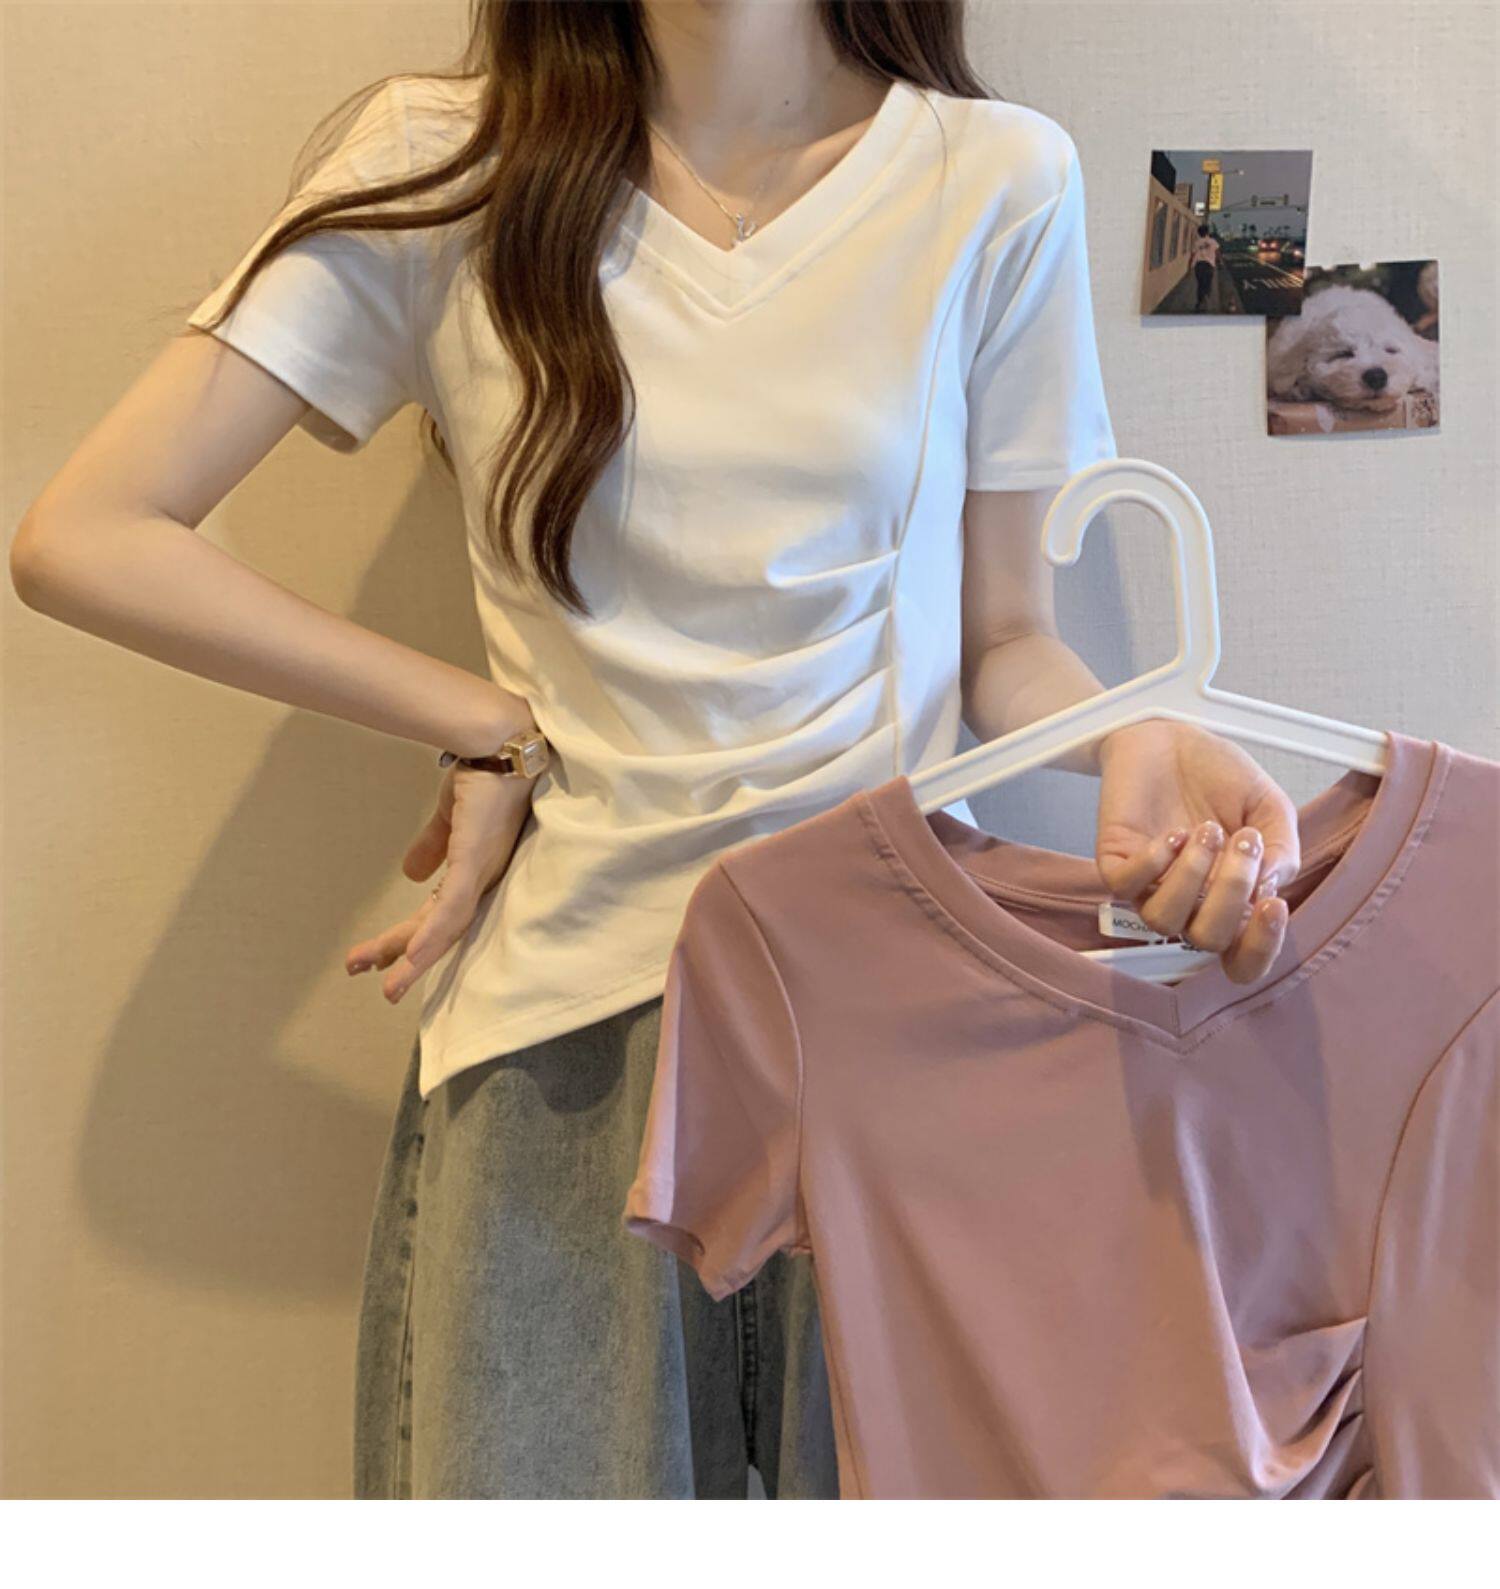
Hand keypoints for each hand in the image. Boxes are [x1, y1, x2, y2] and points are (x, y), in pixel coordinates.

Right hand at [345, 761, 536, 1003]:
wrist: (499, 744)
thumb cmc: (484, 776)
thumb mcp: (449, 816)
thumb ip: (433, 845)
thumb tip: (412, 875)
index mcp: (474, 872)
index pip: (436, 916)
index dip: (408, 939)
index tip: (377, 961)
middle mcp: (483, 880)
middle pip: (441, 931)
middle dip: (404, 959)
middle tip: (375, 987)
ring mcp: (483, 873)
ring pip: (448, 929)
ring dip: (415, 959)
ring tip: (390, 988)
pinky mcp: (477, 860)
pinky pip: (454, 905)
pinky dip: (434, 933)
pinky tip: (413, 955)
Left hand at [1094, 720, 1299, 983]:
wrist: (1174, 736)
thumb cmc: (1220, 777)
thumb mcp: (1270, 810)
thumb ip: (1282, 851)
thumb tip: (1271, 889)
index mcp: (1230, 900)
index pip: (1242, 959)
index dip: (1260, 947)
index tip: (1274, 905)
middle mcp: (1189, 903)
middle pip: (1206, 940)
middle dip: (1230, 893)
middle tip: (1243, 841)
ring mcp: (1150, 886)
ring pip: (1163, 919)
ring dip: (1192, 877)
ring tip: (1206, 830)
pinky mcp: (1115, 863)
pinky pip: (1126, 887)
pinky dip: (1154, 863)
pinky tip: (1174, 833)